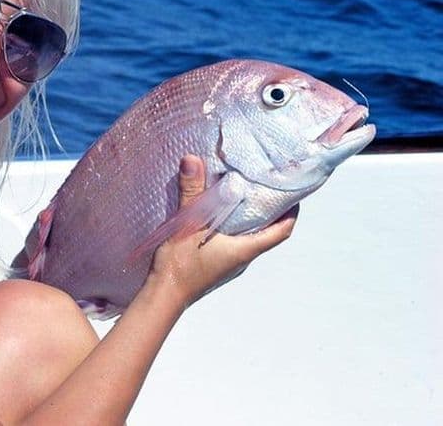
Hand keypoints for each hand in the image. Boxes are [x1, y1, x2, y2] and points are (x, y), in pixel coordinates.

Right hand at [147, 155, 297, 308]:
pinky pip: (232, 243)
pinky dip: (232, 228)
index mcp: (245, 250)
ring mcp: (229, 264)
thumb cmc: (179, 267)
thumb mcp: (186, 225)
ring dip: (249, 219)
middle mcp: (242, 258)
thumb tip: (192, 160)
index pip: (281, 232)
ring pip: (248, 238)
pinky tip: (218, 216)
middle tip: (265, 185)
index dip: (291, 213)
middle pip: (266, 232)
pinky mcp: (215, 265)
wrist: (163, 297)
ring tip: (242, 194)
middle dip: (269, 210)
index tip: (293, 193)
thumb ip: (191, 193)